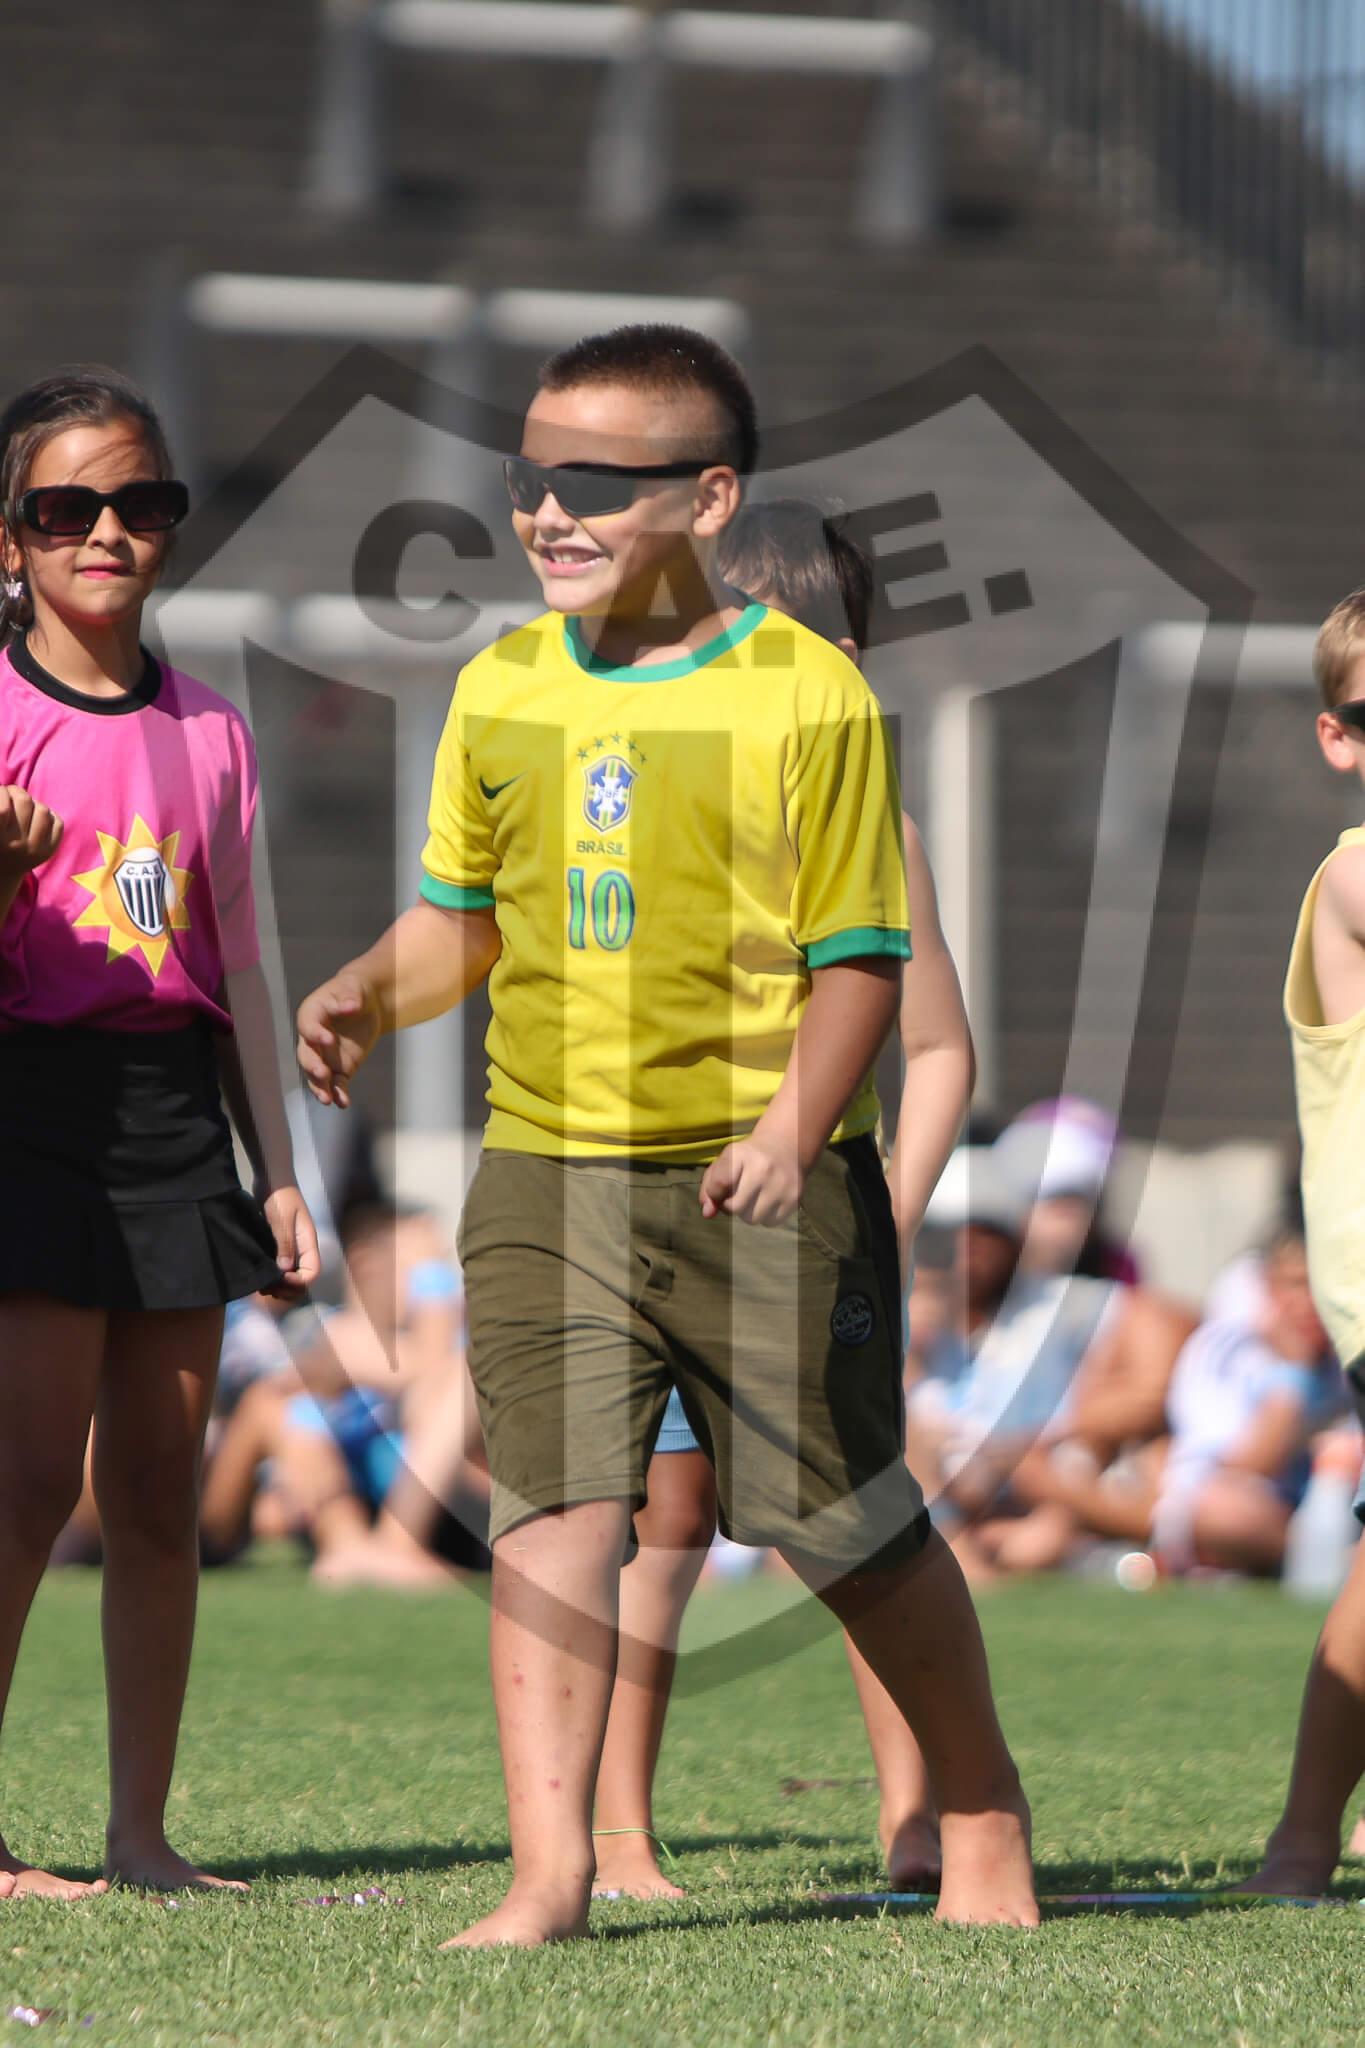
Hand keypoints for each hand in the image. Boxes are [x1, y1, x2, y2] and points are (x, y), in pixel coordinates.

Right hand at [0, 784, 61, 877]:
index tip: (1, 791)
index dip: (2, 793)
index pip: (3, 809)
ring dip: (33, 803)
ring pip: (42, 809)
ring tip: (25, 808)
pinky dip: (49, 816)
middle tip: (12, 793)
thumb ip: (1, 805)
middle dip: (18, 791)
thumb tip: (5, 790)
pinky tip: (37, 819)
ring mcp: (35, 849)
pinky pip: (57, 822)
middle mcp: (16, 845)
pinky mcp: (49, 851)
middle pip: (24, 801)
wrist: (3, 871)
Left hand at [260, 1185, 321, 1293]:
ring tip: (262, 1284)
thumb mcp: (281, 1219)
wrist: (272, 1177)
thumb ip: (285, 1244)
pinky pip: (281, 1267)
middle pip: (303, 1279)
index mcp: (308, 1242)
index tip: (279, 1280)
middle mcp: (302, 1248)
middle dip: (288, 1288)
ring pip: (291, 1275)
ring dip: (280, 1284)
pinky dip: (274, 1275)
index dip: (297, 1282)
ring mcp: (292, 1247)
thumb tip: (284, 1270)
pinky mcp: (280, 1245)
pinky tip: (261, 1274)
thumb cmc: (280, 1196)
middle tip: (268, 1288)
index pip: (312, 1272)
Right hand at [296, 971, 381, 1106]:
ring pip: (316, 1075)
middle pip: (306, 1055)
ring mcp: (324, 1056)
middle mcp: (313, 1039)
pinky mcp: (339, 1068)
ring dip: (320, 1087)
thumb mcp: (353, 988)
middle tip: (322, 1073)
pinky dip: (338, 1094)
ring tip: (328, 1099)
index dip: (316, 1033)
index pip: (308, 1026)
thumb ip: (349, 996)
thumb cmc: (354, 991)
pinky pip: (336, 1084)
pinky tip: (343, 1103)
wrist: (365, 1005)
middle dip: (312, 1066)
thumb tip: (351, 1005)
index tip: (328, 1038)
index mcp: (311, 1014)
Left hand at [699, 1128, 804, 1225]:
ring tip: (753, 1197)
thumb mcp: (725, 1163)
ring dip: (748, 1213)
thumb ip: (710, 1187)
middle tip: (737, 1195)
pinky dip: (765, 1216)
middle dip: (731, 1206)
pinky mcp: (794, 1198)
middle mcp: (763, 1169)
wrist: (786, 1147)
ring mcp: (781, 1185)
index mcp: (741, 1155)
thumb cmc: (748, 1158)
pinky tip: (767, 1200)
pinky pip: (770, 1222)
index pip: (719, 1184)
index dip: (714, 1193)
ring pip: (753, 1219)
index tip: (719, 1189)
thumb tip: (707, 1213)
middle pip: (735, 1208)